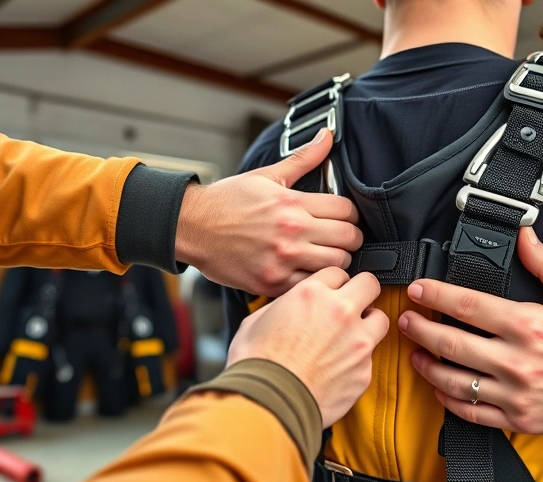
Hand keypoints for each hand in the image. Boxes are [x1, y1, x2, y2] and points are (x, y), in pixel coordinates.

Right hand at [175, 128, 362, 295]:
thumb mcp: (267, 176)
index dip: (350, 214)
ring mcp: (282, 260)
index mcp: (292, 203)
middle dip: (350, 238)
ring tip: (326, 255)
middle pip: (349, 239)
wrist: (192, 227)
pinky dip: (314, 280)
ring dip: (337, 261)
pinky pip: (310, 285)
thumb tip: (327, 135)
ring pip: (336, 265)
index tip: (343, 218)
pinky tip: (307, 271)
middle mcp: (291, 232)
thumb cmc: (228, 202)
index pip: (347, 210)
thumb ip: (303, 159)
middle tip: (341, 239)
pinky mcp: (271, 282)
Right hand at [226, 268, 388, 426]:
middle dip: (361, 292)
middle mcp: (340, 312)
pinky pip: (371, 356)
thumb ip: (284, 305)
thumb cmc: (256, 365)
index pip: (338, 271)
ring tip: (350, 336)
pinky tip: (339, 367)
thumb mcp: (257, 319)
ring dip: (368, 324)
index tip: (330, 293)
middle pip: (370, 284)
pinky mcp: (365, 370)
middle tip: (351, 305)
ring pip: (380, 319)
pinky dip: (359, 359)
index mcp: (312, 293)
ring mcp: (358, 342)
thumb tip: (290, 306)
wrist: (267, 404)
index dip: (333, 283)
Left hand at [397, 228, 542, 434]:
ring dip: (427, 366)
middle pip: (451, 343)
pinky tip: (439, 386)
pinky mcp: (518, 419)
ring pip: (455, 381)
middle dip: (419, 329)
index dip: (436, 294)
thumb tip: (522, 234)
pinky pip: (472, 412)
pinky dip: (449, 399)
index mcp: (530, 326)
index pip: (469, 305)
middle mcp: (519, 362)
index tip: (418, 288)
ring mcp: (516, 394)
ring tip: (414, 353)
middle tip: (404, 320)